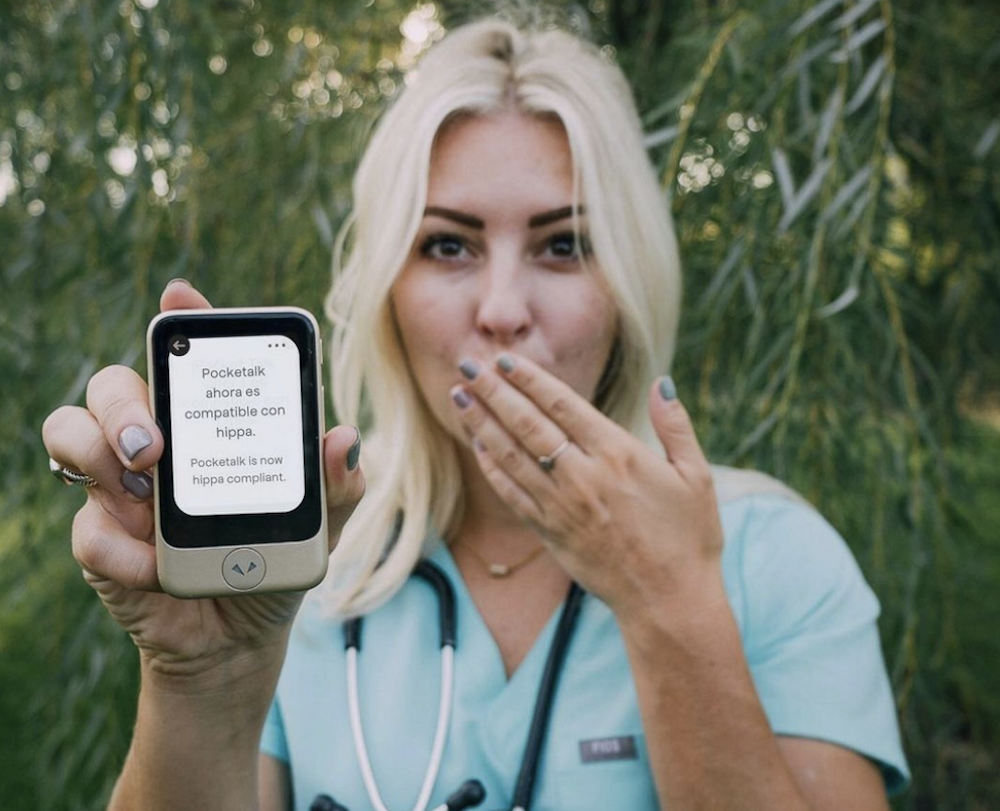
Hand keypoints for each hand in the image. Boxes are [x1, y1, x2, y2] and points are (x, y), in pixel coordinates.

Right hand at [41, 280, 364, 682]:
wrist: (239, 639)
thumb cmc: (276, 561)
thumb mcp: (321, 524)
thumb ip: (335, 485)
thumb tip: (343, 438)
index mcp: (210, 424)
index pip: (190, 359)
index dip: (183, 320)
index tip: (180, 298)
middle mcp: (158, 443)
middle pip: (114, 385)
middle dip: (122, 401)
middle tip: (153, 442)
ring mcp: (121, 488)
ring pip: (70, 432)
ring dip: (97, 452)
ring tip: (143, 484)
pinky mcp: (102, 541)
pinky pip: (86, 527)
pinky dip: (121, 548)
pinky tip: (156, 568)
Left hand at [450, 352, 723, 616]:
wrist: (669, 602)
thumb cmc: (688, 538)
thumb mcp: (696, 477)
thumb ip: (675, 427)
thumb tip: (662, 382)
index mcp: (618, 454)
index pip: (563, 404)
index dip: (530, 378)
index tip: (505, 359)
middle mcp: (583, 477)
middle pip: (527, 424)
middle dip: (494, 391)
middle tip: (466, 365)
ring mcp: (561, 507)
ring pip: (511, 456)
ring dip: (481, 424)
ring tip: (458, 397)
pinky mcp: (550, 534)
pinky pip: (511, 494)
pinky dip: (491, 468)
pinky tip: (477, 446)